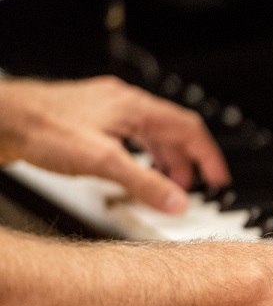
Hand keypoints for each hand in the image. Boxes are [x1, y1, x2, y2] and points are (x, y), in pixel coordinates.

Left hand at [0, 76, 228, 212]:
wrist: (0, 120)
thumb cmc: (42, 128)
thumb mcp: (103, 161)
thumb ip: (145, 183)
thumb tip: (178, 202)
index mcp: (135, 107)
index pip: (189, 128)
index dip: (208, 156)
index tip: (218, 179)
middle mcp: (124, 104)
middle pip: (172, 131)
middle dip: (186, 162)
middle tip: (192, 188)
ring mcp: (107, 111)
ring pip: (150, 134)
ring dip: (164, 160)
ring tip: (166, 185)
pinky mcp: (90, 121)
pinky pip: (130, 137)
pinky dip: (141, 156)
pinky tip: (133, 171)